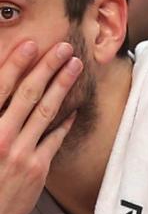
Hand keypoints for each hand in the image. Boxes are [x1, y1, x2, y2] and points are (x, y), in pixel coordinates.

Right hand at [0, 40, 81, 213]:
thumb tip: (3, 94)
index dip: (16, 65)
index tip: (31, 45)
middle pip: (27, 95)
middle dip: (47, 68)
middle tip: (63, 47)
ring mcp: (20, 153)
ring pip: (45, 112)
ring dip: (62, 86)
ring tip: (74, 67)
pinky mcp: (37, 168)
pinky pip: (55, 138)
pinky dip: (65, 120)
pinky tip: (74, 105)